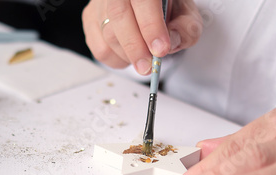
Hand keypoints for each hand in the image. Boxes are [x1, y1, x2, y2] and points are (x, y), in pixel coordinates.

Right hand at [82, 0, 201, 74]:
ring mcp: (99, 3)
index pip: (143, 1)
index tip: (160, 50)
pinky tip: (129, 56)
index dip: (151, 26)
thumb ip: (186, 28)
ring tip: (143, 59)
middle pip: (119, 16)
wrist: (150, 7)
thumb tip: (171, 43)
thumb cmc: (167, 9)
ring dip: (127, 55)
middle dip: (135, 47)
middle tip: (148, 67)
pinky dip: (115, 59)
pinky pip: (98, 47)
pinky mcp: (90, 18)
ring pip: (107, 34)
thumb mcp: (186, 15)